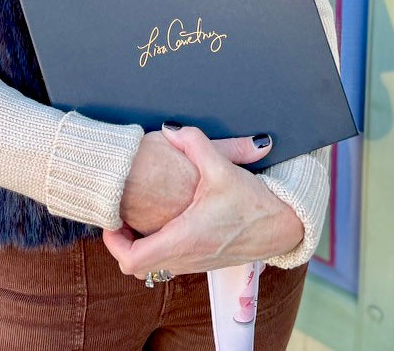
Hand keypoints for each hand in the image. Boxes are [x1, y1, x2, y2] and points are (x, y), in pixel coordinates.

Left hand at [106, 125, 303, 275]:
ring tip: (136, 217)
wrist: (282, 226)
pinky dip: (157, 247)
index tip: (111, 220)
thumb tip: (170, 128)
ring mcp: (194, 263)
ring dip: (140, 246)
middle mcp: (186, 257)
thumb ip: (194, 143)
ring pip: (153, 266)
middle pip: (136, 267)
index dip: (113, 242)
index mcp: (184, 237)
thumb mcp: (222, 167)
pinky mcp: (203, 261)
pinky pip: (168, 262)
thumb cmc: (253, 201)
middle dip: (122, 244)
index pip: (133, 258)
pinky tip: (162, 221)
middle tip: (119, 218)